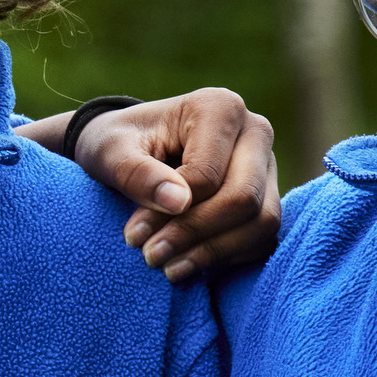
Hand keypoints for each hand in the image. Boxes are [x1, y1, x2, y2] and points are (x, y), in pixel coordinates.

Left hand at [34, 88, 282, 282]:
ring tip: (169, 268)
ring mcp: (266, 166)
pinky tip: (190, 263)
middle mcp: (254, 132)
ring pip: (261, 222)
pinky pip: (263, 238)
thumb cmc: (117, 144)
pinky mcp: (267, 196)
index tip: (133, 236)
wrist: (129, 149)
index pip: (207, 174)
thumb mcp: (109, 152)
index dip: (172, 213)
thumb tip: (178, 202)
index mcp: (219, 107)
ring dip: (215, 252)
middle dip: (196, 234)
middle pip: (244, 198)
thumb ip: (136, 172)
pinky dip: (229, 257)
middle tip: (152, 257)